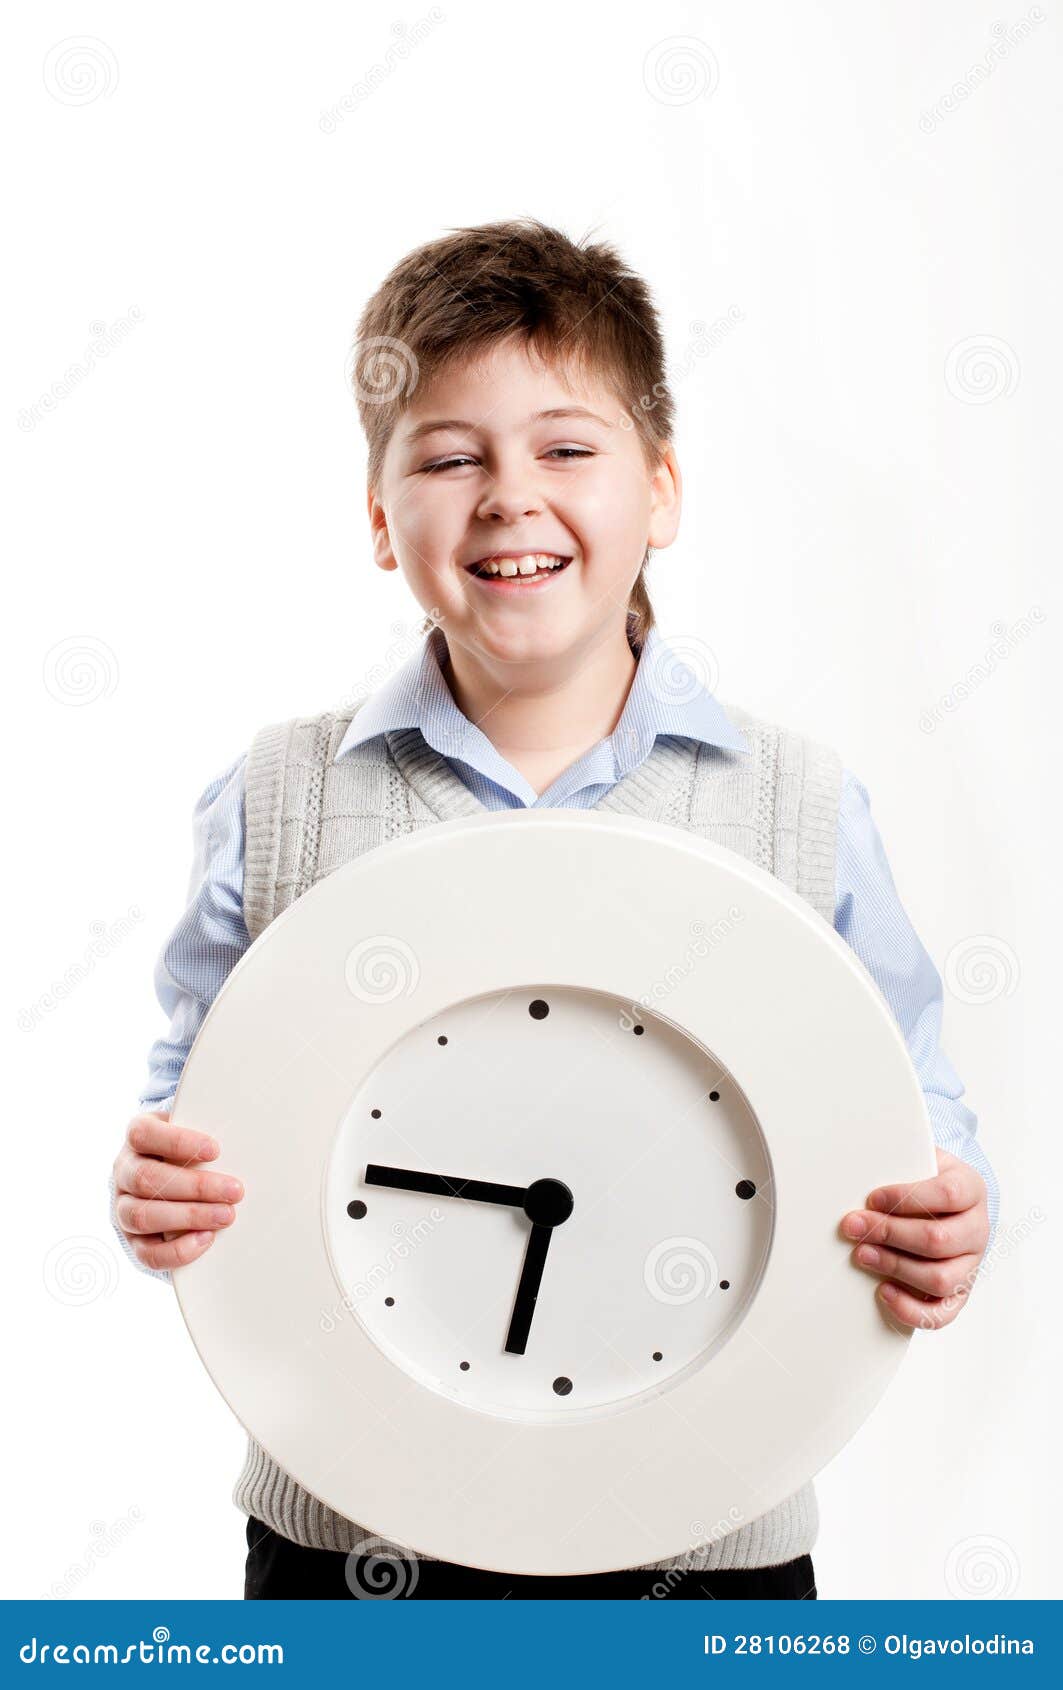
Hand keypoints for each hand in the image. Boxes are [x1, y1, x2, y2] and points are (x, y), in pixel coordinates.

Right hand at [112, 1109, 243, 1270]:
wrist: (165, 1181)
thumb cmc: (188, 1153)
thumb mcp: (191, 1136)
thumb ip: (205, 1138)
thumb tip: (248, 1140)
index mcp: (137, 1139)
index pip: (142, 1134)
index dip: (177, 1142)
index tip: (215, 1150)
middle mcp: (124, 1173)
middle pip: (146, 1179)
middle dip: (195, 1186)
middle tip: (235, 1191)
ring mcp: (123, 1208)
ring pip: (142, 1216)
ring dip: (189, 1217)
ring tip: (226, 1215)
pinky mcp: (133, 1241)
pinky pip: (147, 1253)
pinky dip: (178, 1250)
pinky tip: (206, 1239)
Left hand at [841, 1148, 989, 1329]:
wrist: (950, 1199)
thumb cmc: (926, 1179)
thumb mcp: (919, 1159)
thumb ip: (899, 1163)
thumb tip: (856, 1177)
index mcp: (972, 1189)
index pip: (948, 1194)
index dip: (906, 1198)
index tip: (872, 1198)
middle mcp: (978, 1229)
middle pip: (938, 1239)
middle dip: (889, 1233)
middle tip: (854, 1226)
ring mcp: (972, 1264)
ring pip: (941, 1278)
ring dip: (895, 1267)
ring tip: (862, 1255)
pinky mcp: (960, 1292)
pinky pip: (942, 1314)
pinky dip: (910, 1308)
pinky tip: (882, 1291)